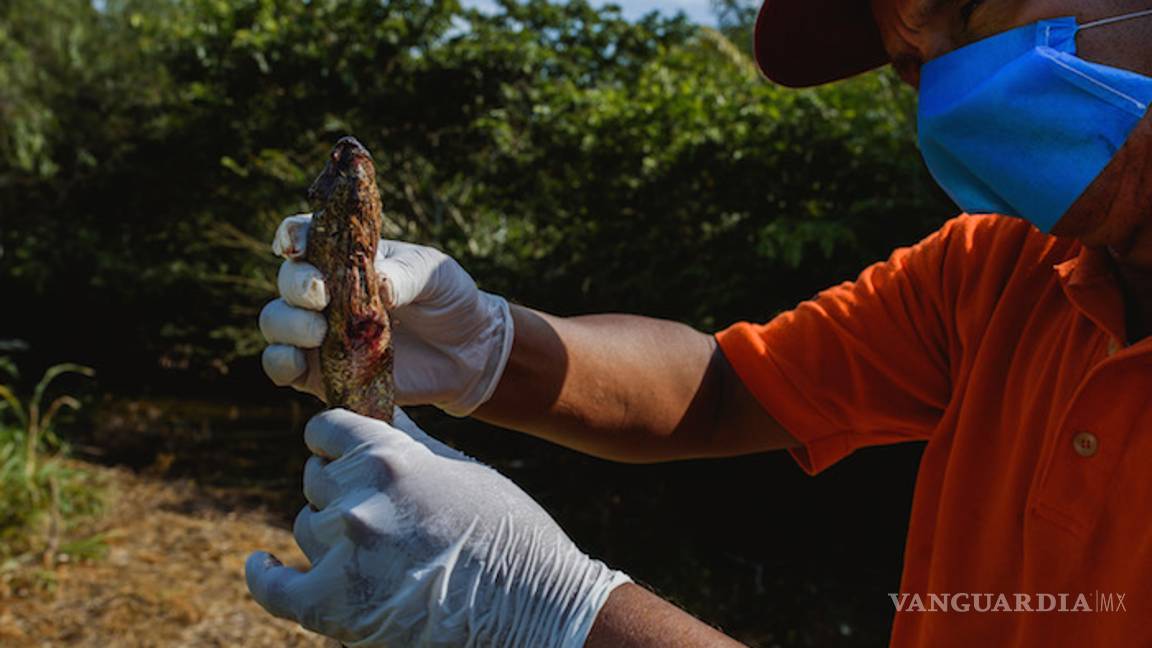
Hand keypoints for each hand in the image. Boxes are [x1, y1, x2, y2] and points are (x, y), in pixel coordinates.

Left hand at [245, 408, 630, 646]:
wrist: (535, 608)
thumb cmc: (508, 533)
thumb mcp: (461, 471)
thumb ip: (407, 443)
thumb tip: (380, 414)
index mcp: (389, 456)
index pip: (325, 430)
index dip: (336, 441)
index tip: (343, 451)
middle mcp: (357, 499)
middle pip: (316, 480)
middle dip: (341, 488)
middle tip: (380, 509)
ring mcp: (343, 554)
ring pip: (308, 527)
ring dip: (331, 533)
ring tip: (374, 548)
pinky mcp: (334, 608)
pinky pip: (276, 587)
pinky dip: (266, 575)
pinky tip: (263, 564)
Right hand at [259, 214, 513, 415]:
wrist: (467, 351)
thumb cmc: (447, 298)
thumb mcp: (434, 274)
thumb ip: (404, 275)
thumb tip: (378, 284)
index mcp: (347, 255)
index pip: (304, 234)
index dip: (291, 235)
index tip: (296, 245)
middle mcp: (325, 291)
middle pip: (287, 280)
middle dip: (296, 285)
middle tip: (321, 296)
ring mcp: (319, 332)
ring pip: (276, 322)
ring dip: (287, 324)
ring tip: (321, 333)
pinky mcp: (321, 372)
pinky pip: (281, 367)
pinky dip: (280, 364)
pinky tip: (299, 363)